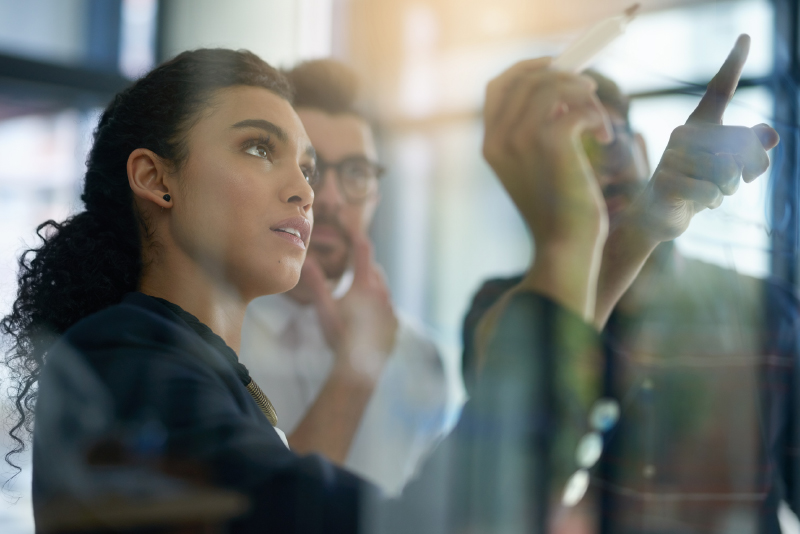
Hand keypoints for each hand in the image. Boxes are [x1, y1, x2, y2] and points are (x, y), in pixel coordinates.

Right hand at [302, 229, 397, 381]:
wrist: (359, 367)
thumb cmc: (339, 335)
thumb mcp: (323, 308)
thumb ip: (315, 283)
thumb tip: (305, 262)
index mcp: (364, 285)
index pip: (363, 251)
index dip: (357, 236)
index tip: (352, 227)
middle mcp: (382, 293)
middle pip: (374, 270)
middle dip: (363, 266)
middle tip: (350, 268)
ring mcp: (391, 309)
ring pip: (382, 289)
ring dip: (371, 287)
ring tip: (357, 295)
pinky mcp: (395, 325)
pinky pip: (388, 308)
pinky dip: (378, 306)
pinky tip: (367, 317)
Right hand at [482, 57, 613, 320]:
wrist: (564, 246)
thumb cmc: (557, 209)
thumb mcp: (536, 166)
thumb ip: (534, 130)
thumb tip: (560, 91)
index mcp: (490, 144)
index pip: (497, 85)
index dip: (527, 68)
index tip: (556, 68)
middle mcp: (498, 139)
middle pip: (526, 78)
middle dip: (563, 75)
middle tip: (589, 89)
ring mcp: (520, 141)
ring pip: (552, 85)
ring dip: (584, 95)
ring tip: (599, 120)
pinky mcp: (550, 145)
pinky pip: (576, 106)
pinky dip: (596, 116)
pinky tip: (603, 138)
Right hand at [627, 34, 779, 241]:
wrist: (657, 216)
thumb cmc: (695, 187)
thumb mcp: (727, 169)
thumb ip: (750, 151)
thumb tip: (770, 135)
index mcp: (699, 126)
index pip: (720, 90)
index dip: (734, 63)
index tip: (745, 37)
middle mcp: (683, 134)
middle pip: (740, 143)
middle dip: (746, 170)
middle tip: (730, 183)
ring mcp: (672, 156)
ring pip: (727, 171)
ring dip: (726, 189)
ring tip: (708, 192)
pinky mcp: (665, 180)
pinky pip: (710, 191)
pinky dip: (711, 202)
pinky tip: (696, 202)